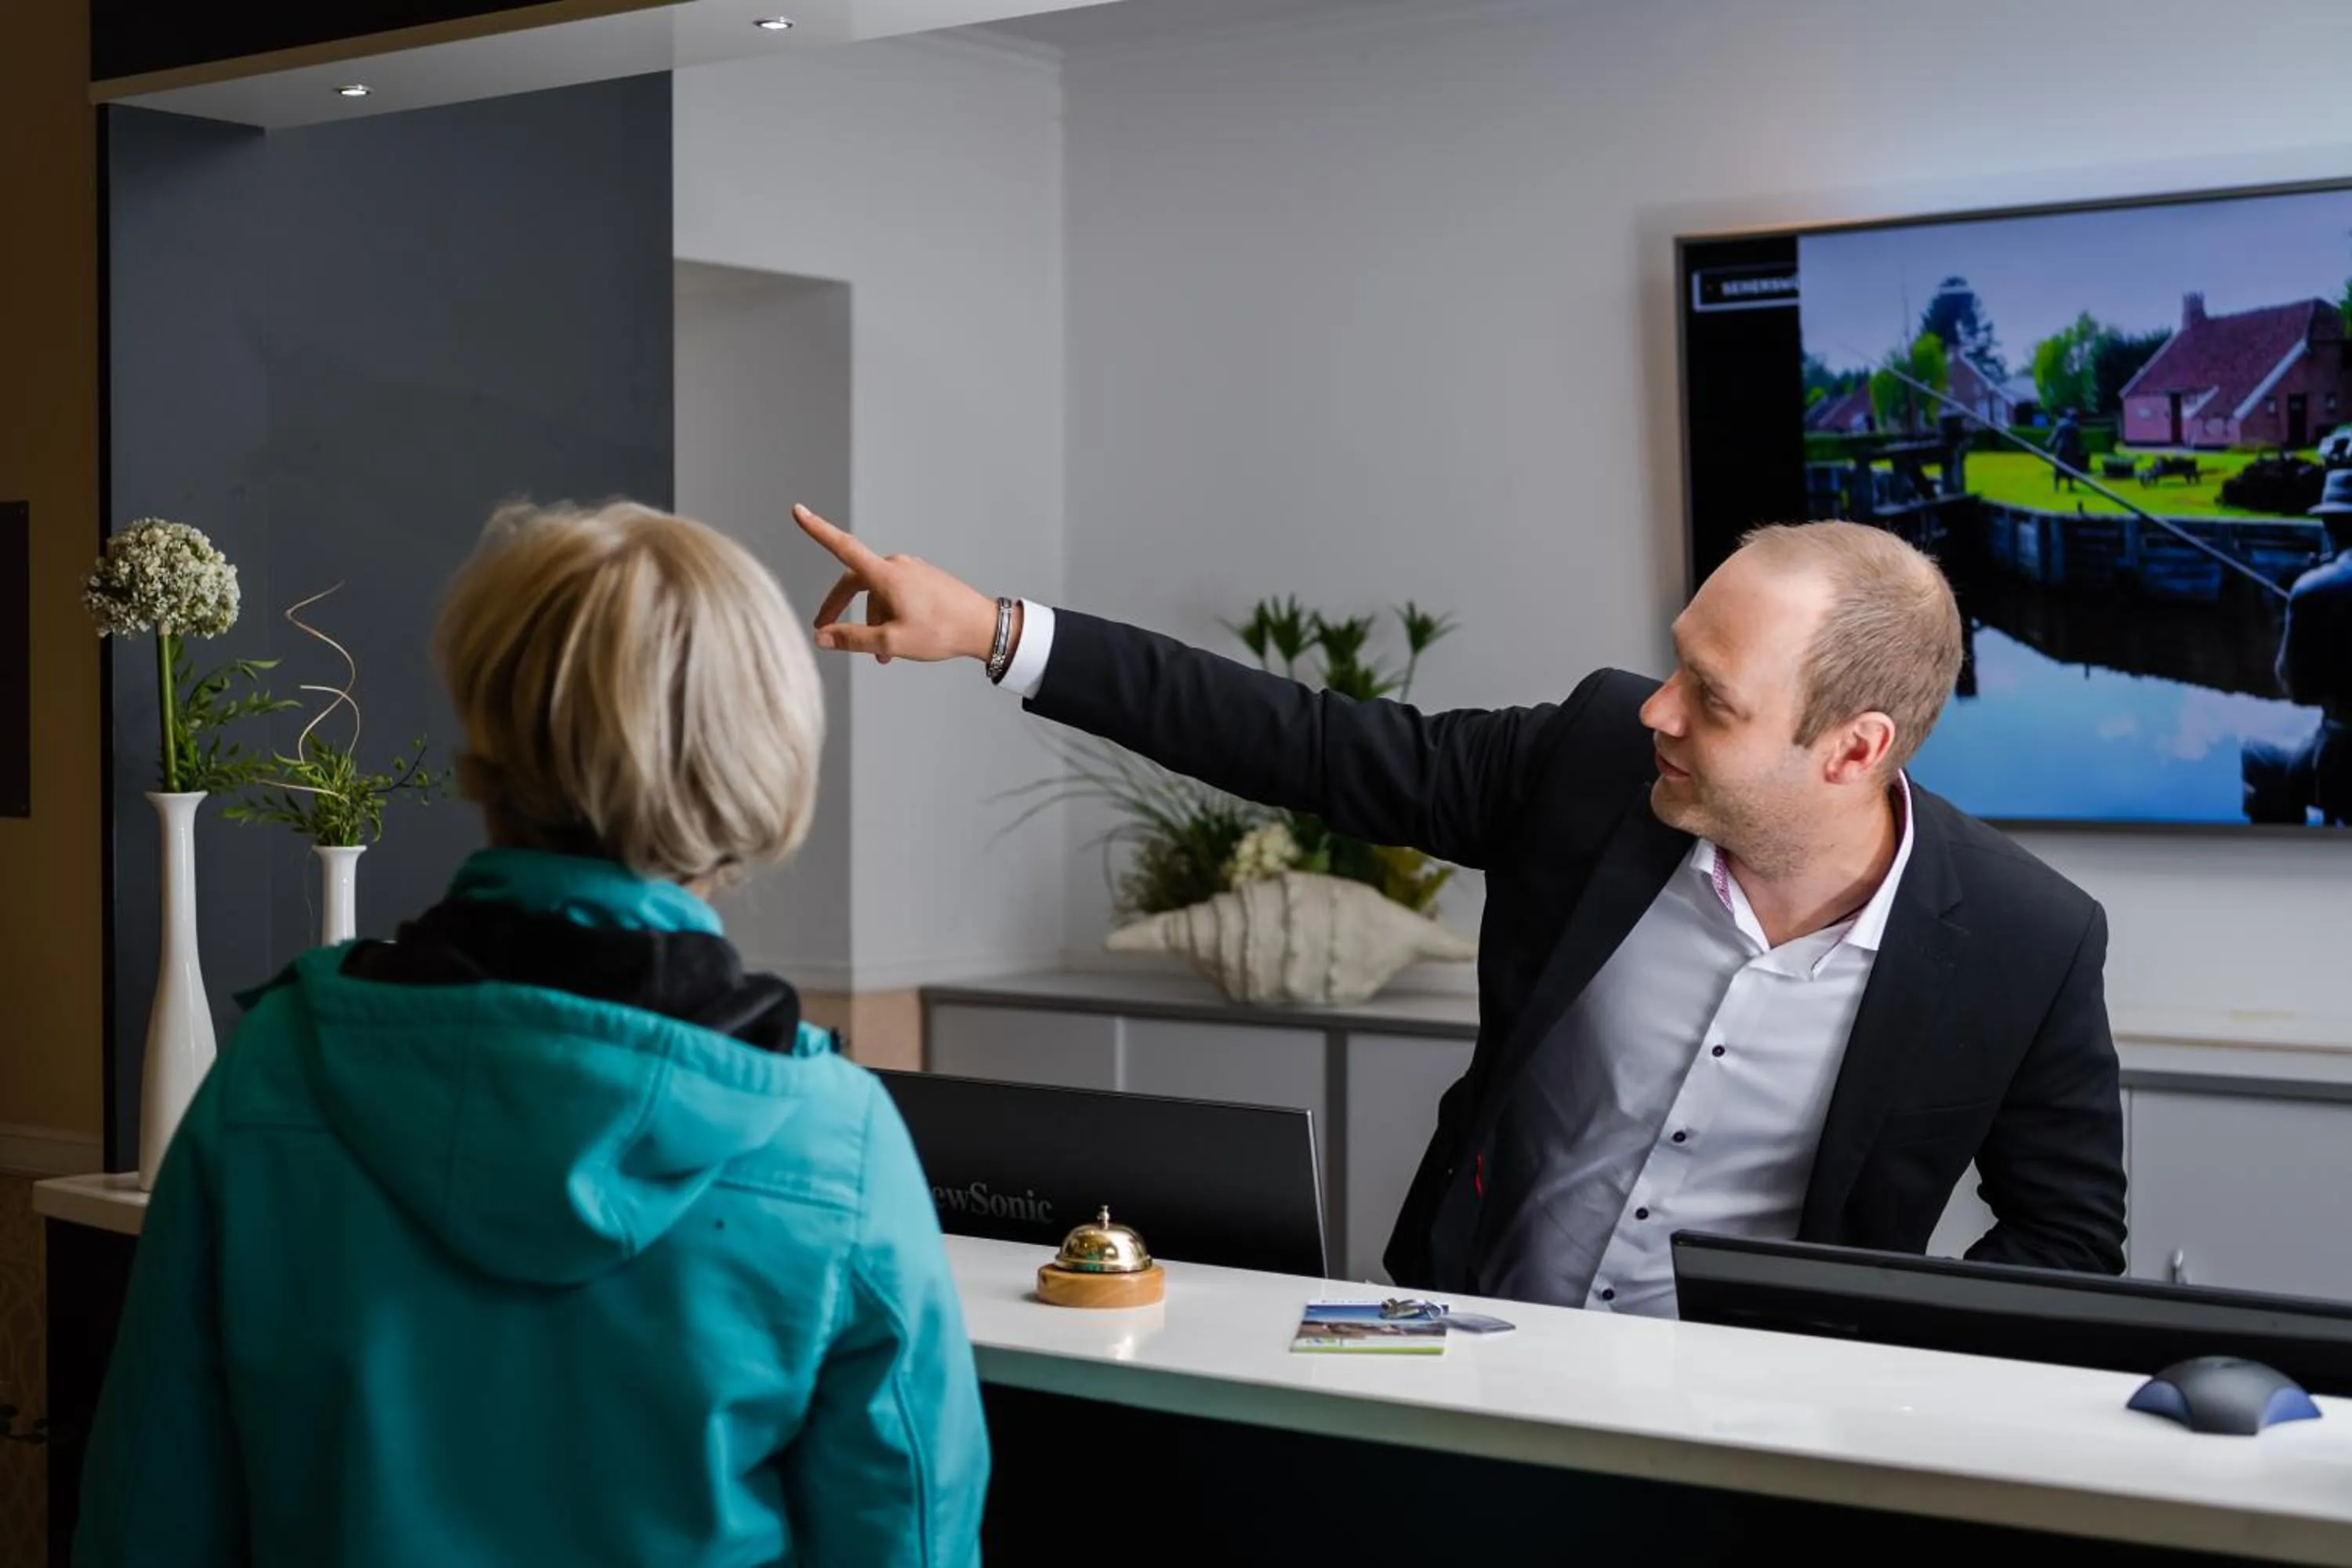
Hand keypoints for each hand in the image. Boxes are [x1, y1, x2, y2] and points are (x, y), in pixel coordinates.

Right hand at [793, 504, 1003, 664]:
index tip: (798, 511)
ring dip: (871, 620)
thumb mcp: (891, 642)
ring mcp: (912, 571)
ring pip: (877, 593)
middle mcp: (897, 566)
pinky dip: (888, 615)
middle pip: (855, 581)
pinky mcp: (924, 579)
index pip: (842, 547)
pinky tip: (898, 642)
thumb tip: (821, 637)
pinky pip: (895, 593)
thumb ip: (852, 639)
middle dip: (840, 607)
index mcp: (886, 575)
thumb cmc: (941, 633)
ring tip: (882, 656)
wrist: (985, 627)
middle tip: (826, 630)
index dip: (817, 530)